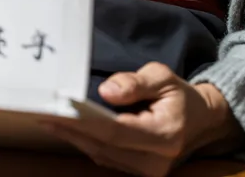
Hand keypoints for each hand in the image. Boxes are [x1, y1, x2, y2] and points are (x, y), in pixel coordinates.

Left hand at [40, 62, 244, 175]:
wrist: (201, 121)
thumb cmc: (179, 95)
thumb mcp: (162, 77)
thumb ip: (135, 83)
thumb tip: (106, 91)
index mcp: (164, 135)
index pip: (116, 131)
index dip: (84, 121)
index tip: (59, 109)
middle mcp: (155, 161)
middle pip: (104, 146)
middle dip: (72, 129)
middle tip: (43, 111)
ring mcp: (147, 171)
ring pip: (101, 155)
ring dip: (75, 137)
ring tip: (49, 118)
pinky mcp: (139, 172)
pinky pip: (106, 158)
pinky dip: (86, 142)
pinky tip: (69, 128)